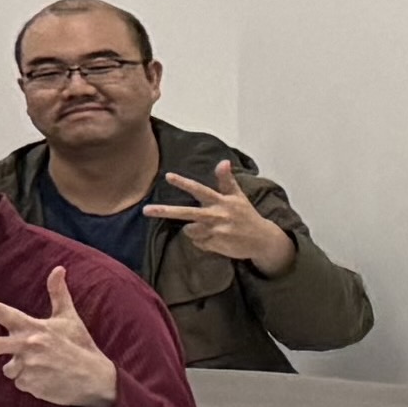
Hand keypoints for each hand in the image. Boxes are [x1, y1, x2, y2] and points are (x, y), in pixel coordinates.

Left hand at [0, 275, 120, 406]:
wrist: (96, 379)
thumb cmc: (81, 346)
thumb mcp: (70, 319)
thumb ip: (58, 294)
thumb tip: (58, 268)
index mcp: (33, 327)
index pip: (3, 313)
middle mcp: (26, 346)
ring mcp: (26, 367)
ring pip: (9, 368)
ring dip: (22, 368)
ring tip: (46, 366)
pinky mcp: (29, 385)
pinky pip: (19, 382)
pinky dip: (30, 381)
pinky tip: (47, 378)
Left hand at [152, 163, 295, 270]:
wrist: (262, 240)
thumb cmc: (246, 215)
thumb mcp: (238, 196)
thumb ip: (226, 180)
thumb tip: (223, 161)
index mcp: (221, 202)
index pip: (200, 190)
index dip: (184, 183)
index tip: (168, 176)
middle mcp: (217, 216)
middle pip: (187, 213)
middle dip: (165, 212)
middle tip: (145, 210)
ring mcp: (215, 232)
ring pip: (189, 230)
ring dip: (194, 230)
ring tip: (211, 228)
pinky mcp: (214, 245)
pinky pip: (197, 242)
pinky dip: (201, 240)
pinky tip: (215, 238)